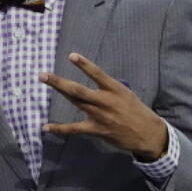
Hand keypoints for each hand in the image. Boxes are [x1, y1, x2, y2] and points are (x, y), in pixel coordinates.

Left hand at [40, 53, 167, 160]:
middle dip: (59, 82)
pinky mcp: (97, 130)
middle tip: (43, 75)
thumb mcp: (126, 94)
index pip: (97, 74)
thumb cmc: (136, 111)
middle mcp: (106, 101)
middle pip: (78, 90)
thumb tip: (95, 84)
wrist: (148, 134)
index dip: (84, 65)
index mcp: (115, 89)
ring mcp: (100, 116)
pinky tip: (46, 127)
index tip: (71, 56)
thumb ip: (109, 89)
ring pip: (75, 102)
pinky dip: (60, 128)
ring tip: (45, 83)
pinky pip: (75, 128)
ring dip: (59, 92)